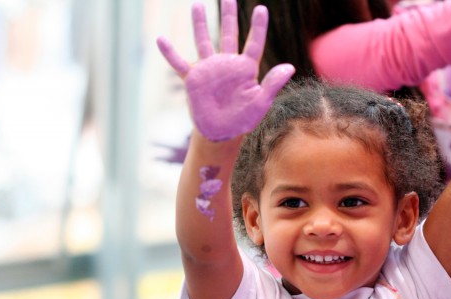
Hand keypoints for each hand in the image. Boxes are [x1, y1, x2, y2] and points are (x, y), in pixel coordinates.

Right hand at [156, 0, 294, 140]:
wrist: (221, 133)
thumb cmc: (242, 120)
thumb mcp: (260, 102)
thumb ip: (273, 83)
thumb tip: (290, 67)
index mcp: (245, 69)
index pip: (253, 43)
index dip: (258, 26)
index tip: (260, 9)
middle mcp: (227, 64)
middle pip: (228, 34)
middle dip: (228, 15)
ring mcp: (209, 70)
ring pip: (204, 41)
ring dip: (200, 24)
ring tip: (197, 5)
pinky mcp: (193, 79)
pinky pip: (179, 63)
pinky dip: (169, 52)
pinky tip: (161, 39)